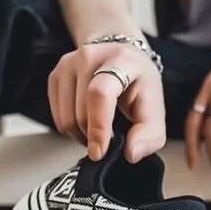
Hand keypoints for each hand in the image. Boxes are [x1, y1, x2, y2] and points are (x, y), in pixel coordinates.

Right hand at [48, 42, 165, 162]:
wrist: (125, 64)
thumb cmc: (140, 88)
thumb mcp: (155, 113)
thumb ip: (149, 136)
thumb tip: (130, 153)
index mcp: (121, 60)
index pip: (100, 94)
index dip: (98, 126)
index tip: (99, 152)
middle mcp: (90, 56)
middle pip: (81, 110)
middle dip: (94, 137)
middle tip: (110, 141)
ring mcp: (69, 63)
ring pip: (66, 117)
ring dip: (82, 135)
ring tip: (100, 132)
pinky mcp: (55, 74)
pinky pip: (57, 116)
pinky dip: (72, 129)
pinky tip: (88, 124)